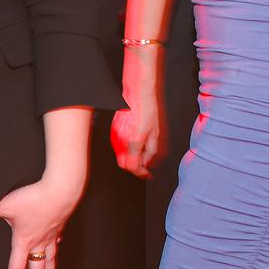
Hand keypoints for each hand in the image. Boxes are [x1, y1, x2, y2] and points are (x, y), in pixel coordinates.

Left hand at [0, 173, 81, 268]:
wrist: (61, 189)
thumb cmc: (34, 197)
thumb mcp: (6, 204)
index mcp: (24, 241)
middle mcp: (39, 242)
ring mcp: (51, 235)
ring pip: (50, 261)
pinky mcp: (59, 225)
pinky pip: (57, 243)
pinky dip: (56, 251)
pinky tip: (56, 250)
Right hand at [111, 49, 164, 177]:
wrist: (137, 94)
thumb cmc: (147, 109)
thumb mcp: (155, 133)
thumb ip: (151, 151)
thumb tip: (147, 162)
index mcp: (133, 142)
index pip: (133, 167)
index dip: (141, 173)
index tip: (147, 174)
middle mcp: (121, 140)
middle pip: (123, 164)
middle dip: (134, 168)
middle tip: (144, 166)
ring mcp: (115, 134)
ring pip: (119, 155)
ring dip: (129, 158)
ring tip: (140, 154)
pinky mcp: (113, 129)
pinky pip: (117, 145)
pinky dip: (125, 150)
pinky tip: (133, 144)